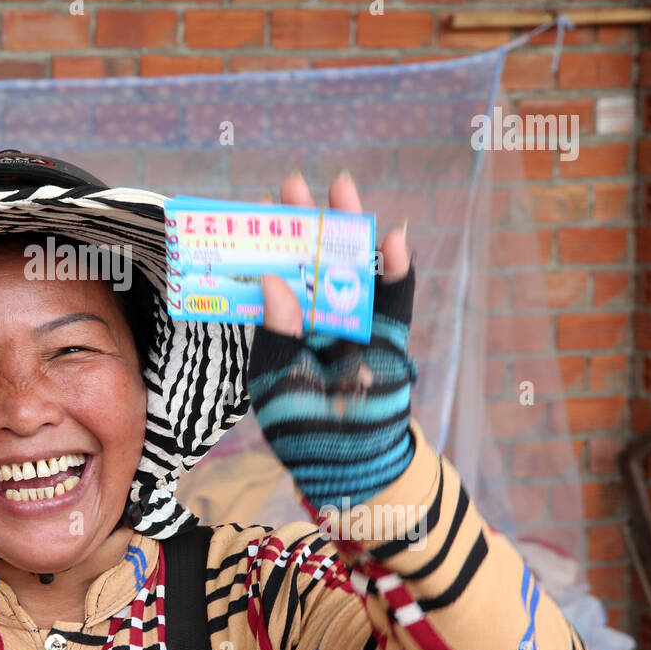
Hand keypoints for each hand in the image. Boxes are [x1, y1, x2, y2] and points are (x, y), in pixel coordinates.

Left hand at [246, 171, 417, 508]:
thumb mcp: (274, 381)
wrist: (350, 465)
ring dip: (352, 229)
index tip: (254, 210)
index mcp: (285, 324)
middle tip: (293, 184)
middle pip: (313, 259)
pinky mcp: (389, 335)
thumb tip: (272, 283)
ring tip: (343, 190)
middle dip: (305, 222)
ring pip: (353, 266)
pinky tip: (394, 240)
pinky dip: (396, 271)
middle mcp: (320, 314)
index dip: (267, 243)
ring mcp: (357, 321)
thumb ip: (275, 334)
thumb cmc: (303, 426)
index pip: (275, 273)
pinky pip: (394, 299)